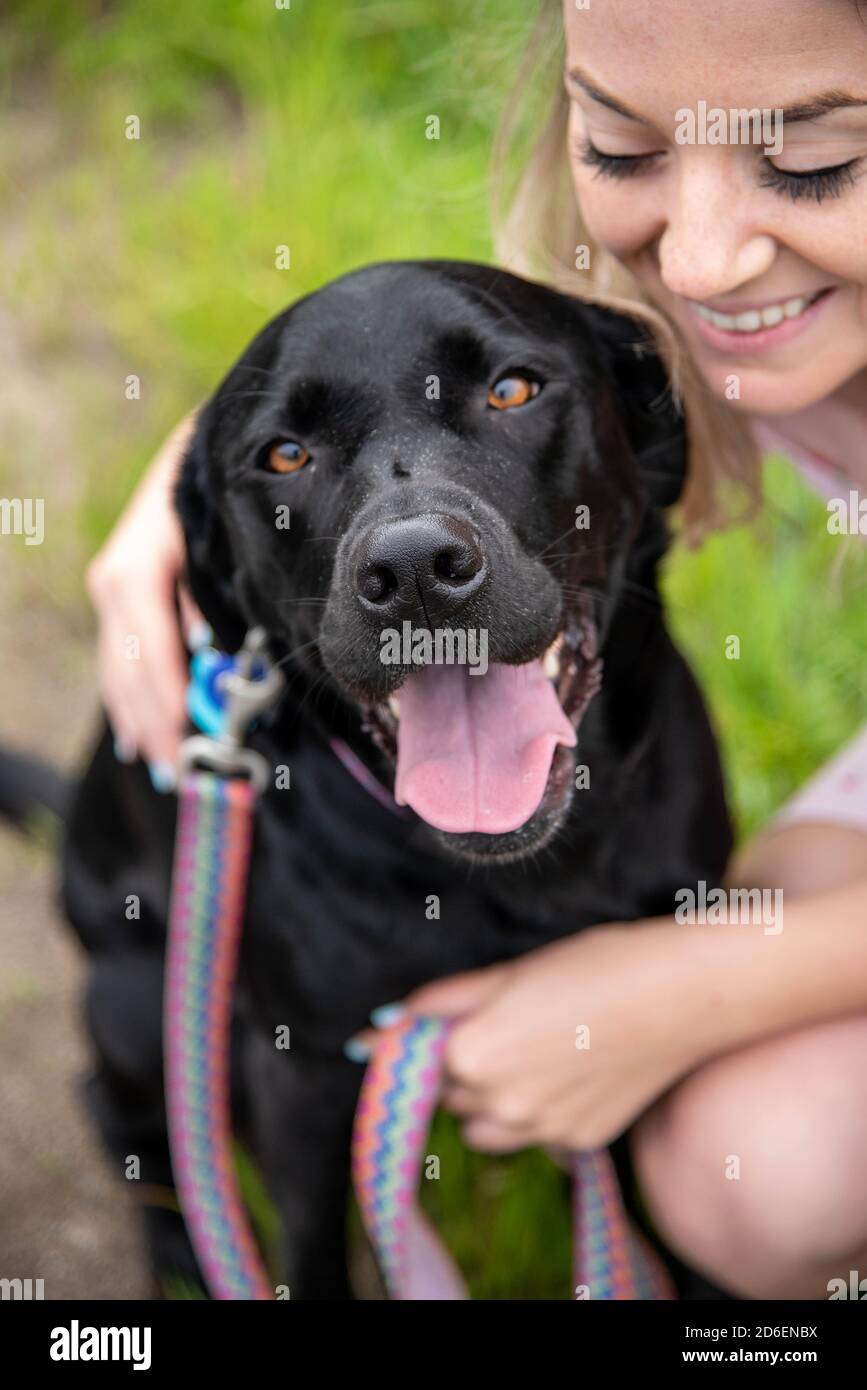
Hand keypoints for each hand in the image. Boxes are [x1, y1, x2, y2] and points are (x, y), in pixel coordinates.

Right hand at [85, 413, 205, 779]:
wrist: (208, 442)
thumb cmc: (229, 488)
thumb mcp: (231, 533)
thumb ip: (218, 592)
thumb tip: (215, 659)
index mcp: (142, 558)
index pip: (145, 635)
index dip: (161, 685)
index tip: (178, 729)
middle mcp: (119, 575)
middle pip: (128, 661)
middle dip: (153, 720)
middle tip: (180, 771)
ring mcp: (114, 586)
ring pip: (119, 666)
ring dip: (140, 720)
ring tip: (163, 766)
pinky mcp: (121, 597)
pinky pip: (119, 658)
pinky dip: (130, 699)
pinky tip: (136, 738)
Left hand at [355, 923, 710, 1152]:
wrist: (681, 993)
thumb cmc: (594, 965)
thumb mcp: (506, 971)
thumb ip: (438, 1004)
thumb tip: (376, 1028)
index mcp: (470, 1055)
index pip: (412, 1061)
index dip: (420, 1038)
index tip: (424, 1028)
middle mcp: (499, 1105)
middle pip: (448, 1095)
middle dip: (458, 1065)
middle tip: (502, 1021)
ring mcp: (541, 1131)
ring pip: (483, 1127)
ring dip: (487, 1098)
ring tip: (529, 1051)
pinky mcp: (578, 1142)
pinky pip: (532, 1136)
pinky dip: (535, 1110)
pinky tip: (569, 1068)